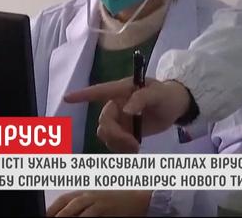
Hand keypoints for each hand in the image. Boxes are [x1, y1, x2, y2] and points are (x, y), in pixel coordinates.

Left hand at [46, 190, 152, 216]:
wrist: (140, 198)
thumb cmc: (119, 198)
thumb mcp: (100, 196)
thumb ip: (85, 201)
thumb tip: (71, 209)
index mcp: (87, 191)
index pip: (64, 198)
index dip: (52, 208)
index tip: (45, 215)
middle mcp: (90, 195)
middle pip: (68, 205)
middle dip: (56, 214)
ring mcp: (98, 203)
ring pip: (77, 211)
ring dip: (66, 217)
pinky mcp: (105, 211)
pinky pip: (90, 217)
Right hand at [64, 77, 190, 152]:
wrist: (174, 107)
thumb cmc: (165, 94)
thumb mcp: (158, 93)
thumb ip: (142, 98)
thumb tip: (126, 110)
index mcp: (122, 90)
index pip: (99, 91)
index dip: (83, 95)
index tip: (67, 99)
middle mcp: (116, 105)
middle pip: (104, 122)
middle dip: (115, 135)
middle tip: (133, 144)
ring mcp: (118, 120)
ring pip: (106, 135)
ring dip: (118, 144)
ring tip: (136, 147)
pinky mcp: (123, 132)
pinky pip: (114, 144)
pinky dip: (122, 150)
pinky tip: (134, 150)